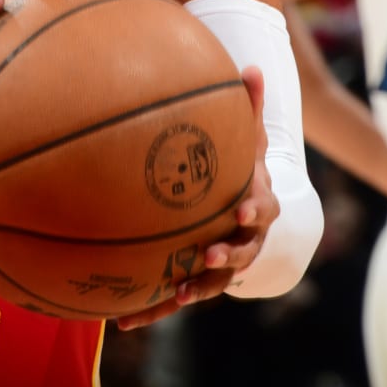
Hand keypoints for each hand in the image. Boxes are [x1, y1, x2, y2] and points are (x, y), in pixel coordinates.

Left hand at [117, 66, 278, 330]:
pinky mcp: (192, 280)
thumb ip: (248, 106)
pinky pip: (172, 298)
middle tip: (207, 255)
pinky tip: (123, 321)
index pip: (263, 210)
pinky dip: (152, 309)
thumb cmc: (241, 167)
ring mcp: (219, 265)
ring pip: (211, 284)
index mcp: (257, 206)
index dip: (254, 210)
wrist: (241, 210)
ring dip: (193, 289)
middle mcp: (243, 241)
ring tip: (174, 294)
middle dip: (226, 257)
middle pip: (242, 254)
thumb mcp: (247, 138)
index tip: (242, 208)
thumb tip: (250, 65)